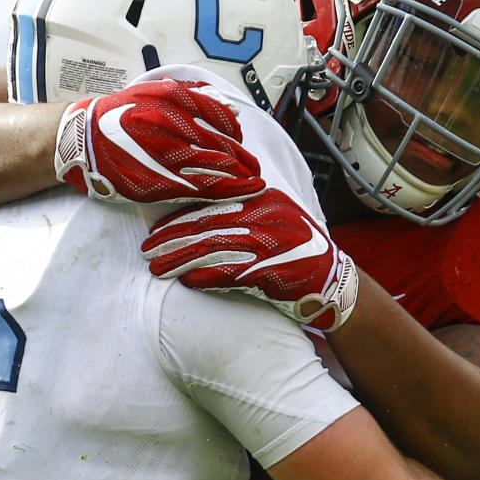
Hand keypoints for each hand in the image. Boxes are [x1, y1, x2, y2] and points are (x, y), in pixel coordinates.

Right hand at [54, 78, 264, 201]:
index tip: (241, 139)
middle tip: (255, 167)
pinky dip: (222, 190)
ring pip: (214, 166)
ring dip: (239, 176)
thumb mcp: (152, 92)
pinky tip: (237, 192)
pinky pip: (198, 186)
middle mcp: (169, 124)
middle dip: (242, 158)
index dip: (235, 131)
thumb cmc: (119, 116)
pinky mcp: (158, 181)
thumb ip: (190, 97)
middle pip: (220, 143)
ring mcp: (164, 154)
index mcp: (169, 99)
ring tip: (254, 182)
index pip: (217, 115)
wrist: (83, 140)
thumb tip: (228, 107)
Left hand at [141, 188, 358, 332]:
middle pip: (208, 224)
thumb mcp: (272, 221)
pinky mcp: (275, 269)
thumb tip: (193, 219)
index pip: (213, 202)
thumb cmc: (296, 253)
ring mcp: (272, 242)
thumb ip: (240, 213)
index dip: (180, 218)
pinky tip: (187, 281)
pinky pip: (233, 272)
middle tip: (146, 250)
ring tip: (157, 268)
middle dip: (172, 238)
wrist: (333, 282)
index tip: (155, 230)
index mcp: (264, 197)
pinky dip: (207, 277)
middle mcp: (267, 214)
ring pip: (215, 248)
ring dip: (181, 260)